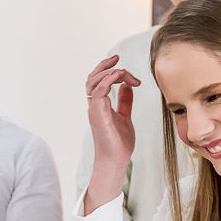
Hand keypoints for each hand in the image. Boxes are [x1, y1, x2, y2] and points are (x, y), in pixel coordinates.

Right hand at [84, 55, 140, 214]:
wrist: (115, 161)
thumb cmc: (119, 143)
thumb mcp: (125, 117)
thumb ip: (125, 102)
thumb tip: (128, 86)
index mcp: (100, 105)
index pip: (98, 80)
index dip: (109, 70)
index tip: (124, 67)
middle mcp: (95, 105)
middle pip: (92, 77)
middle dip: (104, 65)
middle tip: (118, 58)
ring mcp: (95, 109)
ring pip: (92, 82)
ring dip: (107, 72)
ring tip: (123, 70)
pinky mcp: (98, 115)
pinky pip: (98, 92)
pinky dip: (108, 81)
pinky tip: (120, 78)